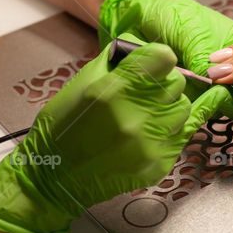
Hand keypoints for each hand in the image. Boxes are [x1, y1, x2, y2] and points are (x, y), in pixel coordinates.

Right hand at [0, 42, 229, 232]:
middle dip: (164, 85)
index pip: (162, 59)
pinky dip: (166, 135)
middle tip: (144, 92)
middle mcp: (134, 117)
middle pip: (177, 85)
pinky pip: (176, 140)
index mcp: (112, 91)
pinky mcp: (155, 166)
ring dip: (169, 110)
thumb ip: (116, 66)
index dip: (157, 60)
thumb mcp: (81, 85)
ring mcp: (147, 145)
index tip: (153, 64)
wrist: (50, 181)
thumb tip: (145, 51)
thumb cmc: (59, 133)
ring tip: (142, 116)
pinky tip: (141, 136)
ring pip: (182, 113)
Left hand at [98, 0, 232, 117]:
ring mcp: (212, 86)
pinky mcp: (192, 99)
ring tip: (227, 93)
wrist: (135, 18)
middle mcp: (232, 69)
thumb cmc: (170, 13)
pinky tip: (207, 102)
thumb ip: (205, 54)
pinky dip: (209, 110)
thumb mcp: (194, 29)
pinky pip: (207, 111)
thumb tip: (212, 78)